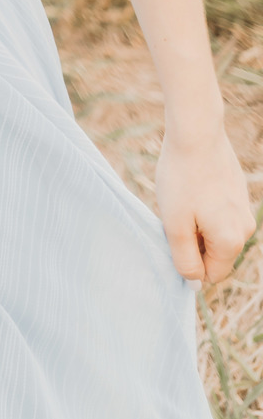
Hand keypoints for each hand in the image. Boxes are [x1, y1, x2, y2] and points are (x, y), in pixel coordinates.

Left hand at [155, 123, 255, 283]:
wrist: (196, 133)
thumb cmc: (181, 178)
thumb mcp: (174, 225)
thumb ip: (185, 261)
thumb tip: (195, 285)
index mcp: (232, 242)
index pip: (211, 275)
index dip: (188, 262)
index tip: (173, 237)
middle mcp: (245, 228)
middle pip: (215, 254)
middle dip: (193, 242)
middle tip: (176, 215)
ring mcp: (244, 208)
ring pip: (216, 232)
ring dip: (197, 224)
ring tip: (182, 199)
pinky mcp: (238, 191)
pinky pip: (219, 212)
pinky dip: (203, 207)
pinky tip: (191, 186)